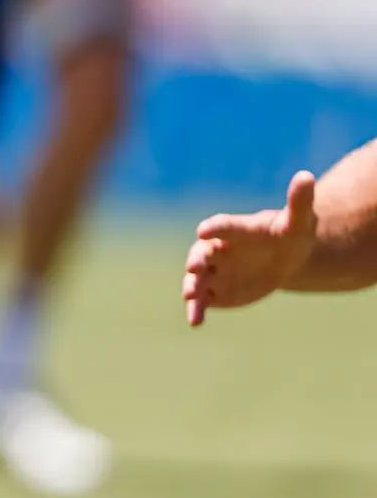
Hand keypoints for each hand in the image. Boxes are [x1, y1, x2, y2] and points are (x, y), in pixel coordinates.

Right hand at [184, 170, 316, 326]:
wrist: (283, 259)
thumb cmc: (289, 234)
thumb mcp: (299, 221)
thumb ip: (299, 201)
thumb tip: (306, 176)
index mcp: (236, 229)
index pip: (223, 226)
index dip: (214, 228)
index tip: (204, 230)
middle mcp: (219, 248)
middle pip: (202, 252)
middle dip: (197, 260)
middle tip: (194, 267)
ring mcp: (215, 271)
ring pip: (198, 279)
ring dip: (193, 287)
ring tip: (190, 298)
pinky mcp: (216, 291)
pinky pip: (203, 301)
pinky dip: (197, 310)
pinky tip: (195, 322)